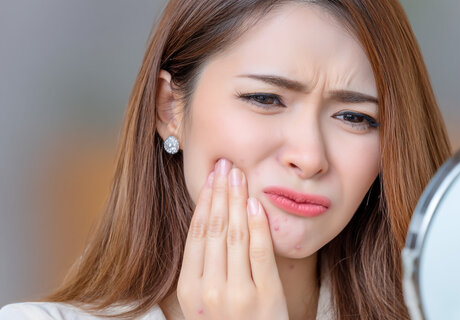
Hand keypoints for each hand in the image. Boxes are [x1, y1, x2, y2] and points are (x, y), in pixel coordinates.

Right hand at [177, 158, 288, 319]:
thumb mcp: (207, 300)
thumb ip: (205, 267)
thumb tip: (209, 220)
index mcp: (189, 290)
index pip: (196, 234)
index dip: (203, 202)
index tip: (210, 177)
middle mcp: (209, 291)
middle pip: (214, 229)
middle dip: (219, 192)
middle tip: (225, 164)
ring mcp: (237, 294)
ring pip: (234, 235)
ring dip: (237, 200)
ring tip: (239, 174)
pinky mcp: (264, 296)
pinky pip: (259, 252)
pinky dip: (257, 224)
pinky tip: (256, 203)